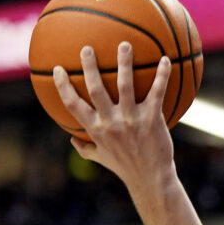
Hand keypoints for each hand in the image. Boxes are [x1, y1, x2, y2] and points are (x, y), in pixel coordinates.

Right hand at [52, 43, 173, 185]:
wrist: (151, 180)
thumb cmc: (126, 167)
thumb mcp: (101, 158)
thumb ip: (85, 148)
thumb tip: (71, 140)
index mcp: (95, 130)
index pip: (73, 104)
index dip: (63, 86)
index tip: (57, 69)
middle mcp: (111, 123)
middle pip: (95, 89)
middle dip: (89, 67)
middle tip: (87, 48)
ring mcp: (131, 120)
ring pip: (125, 86)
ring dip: (124, 63)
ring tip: (125, 45)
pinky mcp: (152, 120)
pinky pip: (157, 93)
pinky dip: (162, 75)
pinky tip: (166, 60)